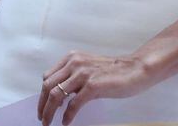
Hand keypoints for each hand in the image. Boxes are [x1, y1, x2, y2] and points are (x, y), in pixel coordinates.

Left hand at [37, 50, 153, 125]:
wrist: (135, 69)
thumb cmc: (114, 71)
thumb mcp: (88, 68)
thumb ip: (74, 77)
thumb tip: (59, 95)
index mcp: (72, 58)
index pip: (48, 77)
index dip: (42, 94)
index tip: (42, 106)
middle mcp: (74, 63)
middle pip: (48, 86)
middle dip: (42, 105)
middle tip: (42, 118)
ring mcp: (83, 74)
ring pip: (56, 95)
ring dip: (49, 112)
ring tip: (48, 123)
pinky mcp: (93, 85)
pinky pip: (73, 104)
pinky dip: (67, 115)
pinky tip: (66, 122)